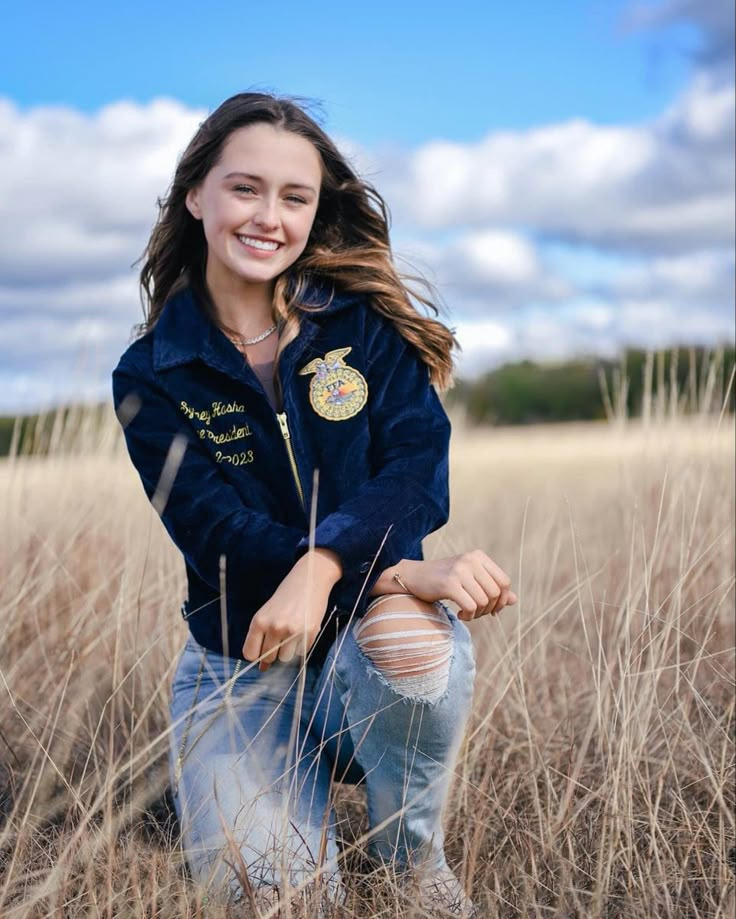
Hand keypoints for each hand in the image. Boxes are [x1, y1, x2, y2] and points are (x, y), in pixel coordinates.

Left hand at [242, 548, 341, 670]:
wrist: (310, 578)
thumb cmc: (286, 596)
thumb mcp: (268, 613)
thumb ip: (261, 637)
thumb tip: (262, 669)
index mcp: (259, 621)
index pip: (250, 654)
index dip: (256, 655)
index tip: (261, 650)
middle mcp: (275, 627)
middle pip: (268, 658)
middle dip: (273, 652)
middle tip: (280, 637)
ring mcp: (293, 631)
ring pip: (285, 658)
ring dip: (288, 650)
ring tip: (292, 633)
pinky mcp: (309, 633)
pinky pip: (301, 653)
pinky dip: (301, 646)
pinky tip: (302, 629)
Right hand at [394, 551, 517, 621]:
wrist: (413, 576)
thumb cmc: (443, 579)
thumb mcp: (470, 580)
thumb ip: (491, 588)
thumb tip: (514, 600)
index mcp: (479, 556)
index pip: (504, 582)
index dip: (502, 600)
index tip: (492, 609)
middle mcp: (471, 560)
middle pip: (496, 593)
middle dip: (489, 609)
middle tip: (476, 613)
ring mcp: (460, 570)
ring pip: (484, 601)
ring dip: (477, 614)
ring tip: (467, 613)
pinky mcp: (449, 583)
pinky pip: (470, 606)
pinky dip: (468, 615)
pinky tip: (460, 614)